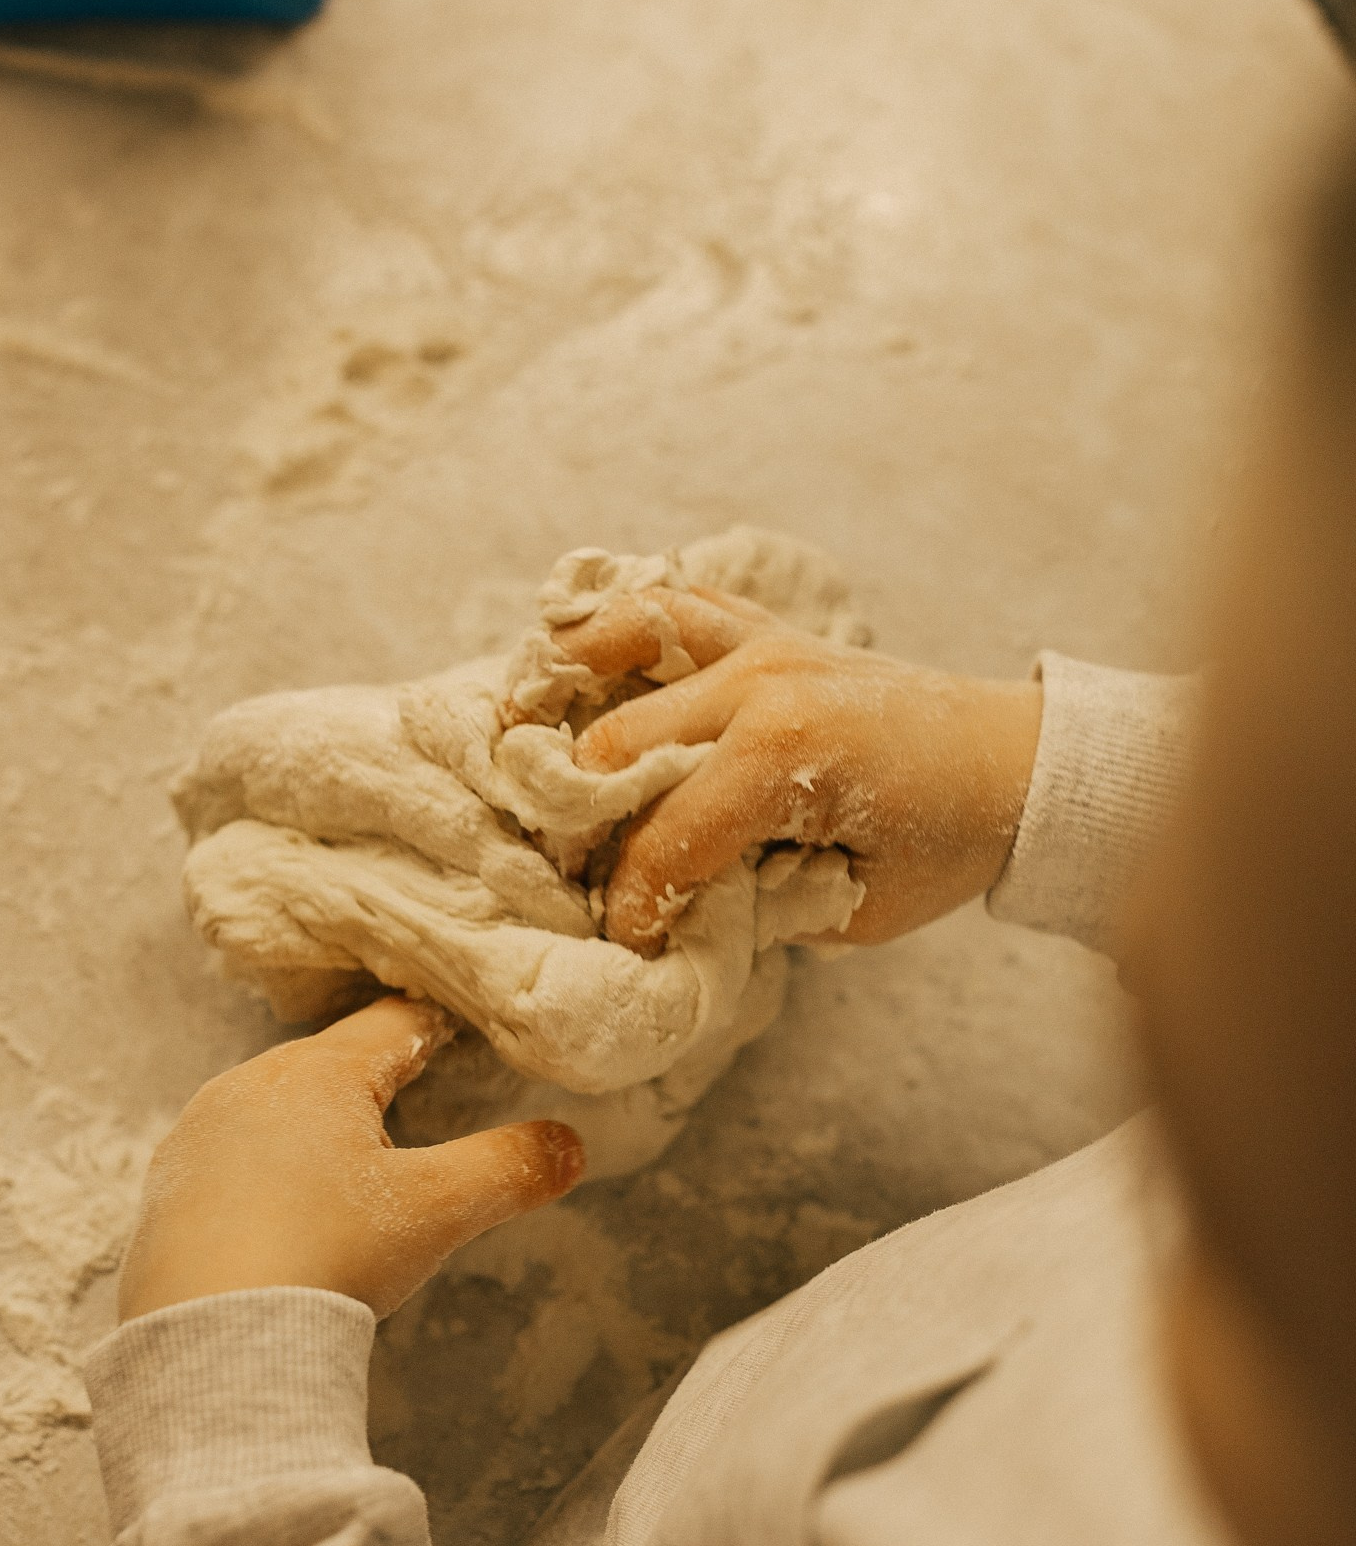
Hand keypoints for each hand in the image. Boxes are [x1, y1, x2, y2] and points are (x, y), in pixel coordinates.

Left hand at [119, 998, 584, 1322]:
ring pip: (272, 1109)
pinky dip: (265, 1175)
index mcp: (316, 1075)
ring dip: (313, 1127)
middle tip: (412, 1096)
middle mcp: (246, 1087)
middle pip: (327, 1064)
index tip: (455, 1030)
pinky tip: (284, 1219)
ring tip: (349, 1167)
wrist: (211, 1344)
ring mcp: (195, 1140)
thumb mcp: (435, 1212)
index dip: (433, 1025)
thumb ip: (508, 1170)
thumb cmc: (328, 1258)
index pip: (391, 1024)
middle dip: (372, 1078)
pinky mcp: (165, 1194)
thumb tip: (570, 1144)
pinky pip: (228, 1161)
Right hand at [563, 587, 1042, 952]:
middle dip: (580, 819)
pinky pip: (671, 605)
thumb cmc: (945, 845)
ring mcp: (762, 643)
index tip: (620, 941)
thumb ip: (759, 908)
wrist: (1021, 762)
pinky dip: (615, 626)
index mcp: (784, 759)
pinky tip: (571, 659)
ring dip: (566, 694)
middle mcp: (761, 686)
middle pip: (618, 749)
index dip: (629, 904)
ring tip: (524, 745)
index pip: (664, 843)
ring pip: (623, 645)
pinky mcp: (767, 627)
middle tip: (567, 868)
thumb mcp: (856, 909)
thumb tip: (675, 910)